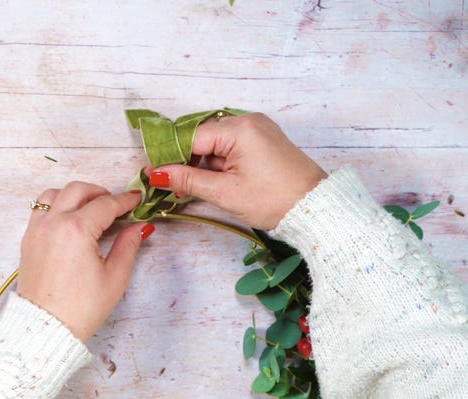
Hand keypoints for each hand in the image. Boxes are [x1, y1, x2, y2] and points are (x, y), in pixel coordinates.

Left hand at [17, 182, 152, 341]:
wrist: (46, 328)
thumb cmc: (81, 308)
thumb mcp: (115, 277)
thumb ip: (128, 245)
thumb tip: (140, 227)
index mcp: (76, 230)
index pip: (105, 204)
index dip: (125, 201)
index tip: (136, 200)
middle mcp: (53, 224)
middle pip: (78, 190)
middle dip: (100, 192)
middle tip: (115, 205)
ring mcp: (37, 230)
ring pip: (54, 194)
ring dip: (74, 195)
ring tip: (90, 209)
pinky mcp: (28, 240)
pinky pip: (40, 209)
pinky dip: (56, 206)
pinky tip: (70, 219)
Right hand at [149, 113, 326, 229]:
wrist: (315, 208)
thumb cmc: (274, 200)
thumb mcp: (225, 192)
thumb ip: (187, 179)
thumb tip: (156, 173)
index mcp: (239, 129)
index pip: (190, 137)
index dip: (169, 156)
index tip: (153, 174)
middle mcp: (247, 120)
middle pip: (201, 136)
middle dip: (184, 160)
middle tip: (173, 186)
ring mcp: (256, 128)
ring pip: (213, 142)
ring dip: (200, 164)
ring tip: (193, 189)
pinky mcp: (262, 139)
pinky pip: (229, 145)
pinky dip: (217, 162)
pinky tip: (212, 181)